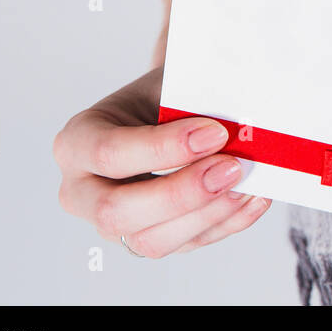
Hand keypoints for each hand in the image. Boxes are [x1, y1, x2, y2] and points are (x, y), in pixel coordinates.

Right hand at [53, 67, 269, 257]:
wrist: (169, 110)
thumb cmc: (164, 95)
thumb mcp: (168, 85)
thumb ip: (191, 100)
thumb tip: (235, 121)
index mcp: (77, 142)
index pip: (108, 153)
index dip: (163, 147)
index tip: (216, 131)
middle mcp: (82, 191)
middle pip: (116, 211)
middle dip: (181, 193)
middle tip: (233, 166)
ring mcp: (112, 225)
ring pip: (151, 241)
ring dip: (207, 214)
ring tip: (248, 184)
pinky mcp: (149, 240)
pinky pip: (187, 245)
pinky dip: (226, 222)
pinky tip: (254, 198)